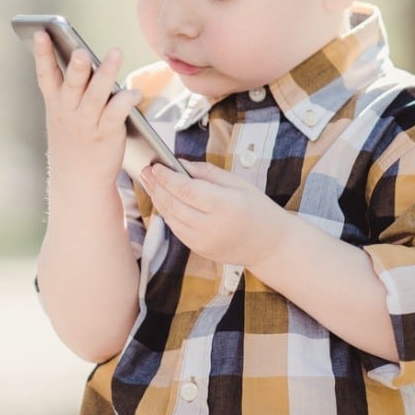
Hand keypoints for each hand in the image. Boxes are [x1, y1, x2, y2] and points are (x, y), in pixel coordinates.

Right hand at [33, 31, 142, 192]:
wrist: (78, 181)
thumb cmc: (73, 139)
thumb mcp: (63, 114)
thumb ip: (70, 88)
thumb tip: (82, 56)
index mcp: (55, 104)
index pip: (46, 75)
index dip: (42, 54)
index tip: (41, 33)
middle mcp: (69, 112)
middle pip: (72, 85)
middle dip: (77, 69)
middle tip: (81, 52)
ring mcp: (87, 124)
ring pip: (96, 96)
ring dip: (106, 75)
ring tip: (115, 53)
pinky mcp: (106, 135)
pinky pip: (116, 115)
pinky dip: (126, 101)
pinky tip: (135, 92)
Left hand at [139, 160, 290, 266]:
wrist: (270, 246)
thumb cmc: (256, 208)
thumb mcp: (238, 183)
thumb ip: (206, 173)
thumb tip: (179, 163)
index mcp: (225, 206)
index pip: (186, 190)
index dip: (167, 177)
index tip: (155, 165)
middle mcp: (212, 227)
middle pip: (173, 204)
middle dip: (156, 186)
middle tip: (144, 171)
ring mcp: (204, 242)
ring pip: (171, 218)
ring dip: (157, 199)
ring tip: (149, 183)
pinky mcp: (199, 250)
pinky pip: (176, 230)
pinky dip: (167, 214)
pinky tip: (162, 200)